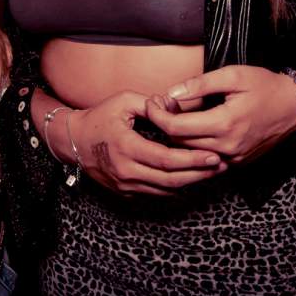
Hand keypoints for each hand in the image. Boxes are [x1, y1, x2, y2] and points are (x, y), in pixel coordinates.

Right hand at [66, 90, 223, 195]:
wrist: (73, 141)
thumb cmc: (99, 117)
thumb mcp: (123, 101)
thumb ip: (150, 104)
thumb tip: (174, 104)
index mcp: (126, 147)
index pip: (166, 159)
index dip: (192, 159)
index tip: (213, 155)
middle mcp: (126, 170)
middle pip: (171, 179)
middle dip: (199, 173)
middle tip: (221, 165)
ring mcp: (125, 184)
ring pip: (165, 190)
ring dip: (191, 182)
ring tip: (212, 171)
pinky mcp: (125, 191)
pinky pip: (156, 193)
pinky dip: (175, 187)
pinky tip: (190, 177)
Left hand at [145, 65, 295, 165]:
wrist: (295, 105)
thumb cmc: (264, 86)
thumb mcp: (233, 75)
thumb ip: (200, 84)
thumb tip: (171, 93)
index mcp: (224, 124)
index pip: (176, 128)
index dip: (158, 115)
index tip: (152, 102)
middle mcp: (228, 146)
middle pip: (179, 143)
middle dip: (165, 124)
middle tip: (163, 103)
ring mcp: (234, 157)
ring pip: (191, 153)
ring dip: (178, 136)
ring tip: (177, 113)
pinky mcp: (238, 162)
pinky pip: (206, 158)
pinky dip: (194, 146)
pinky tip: (192, 128)